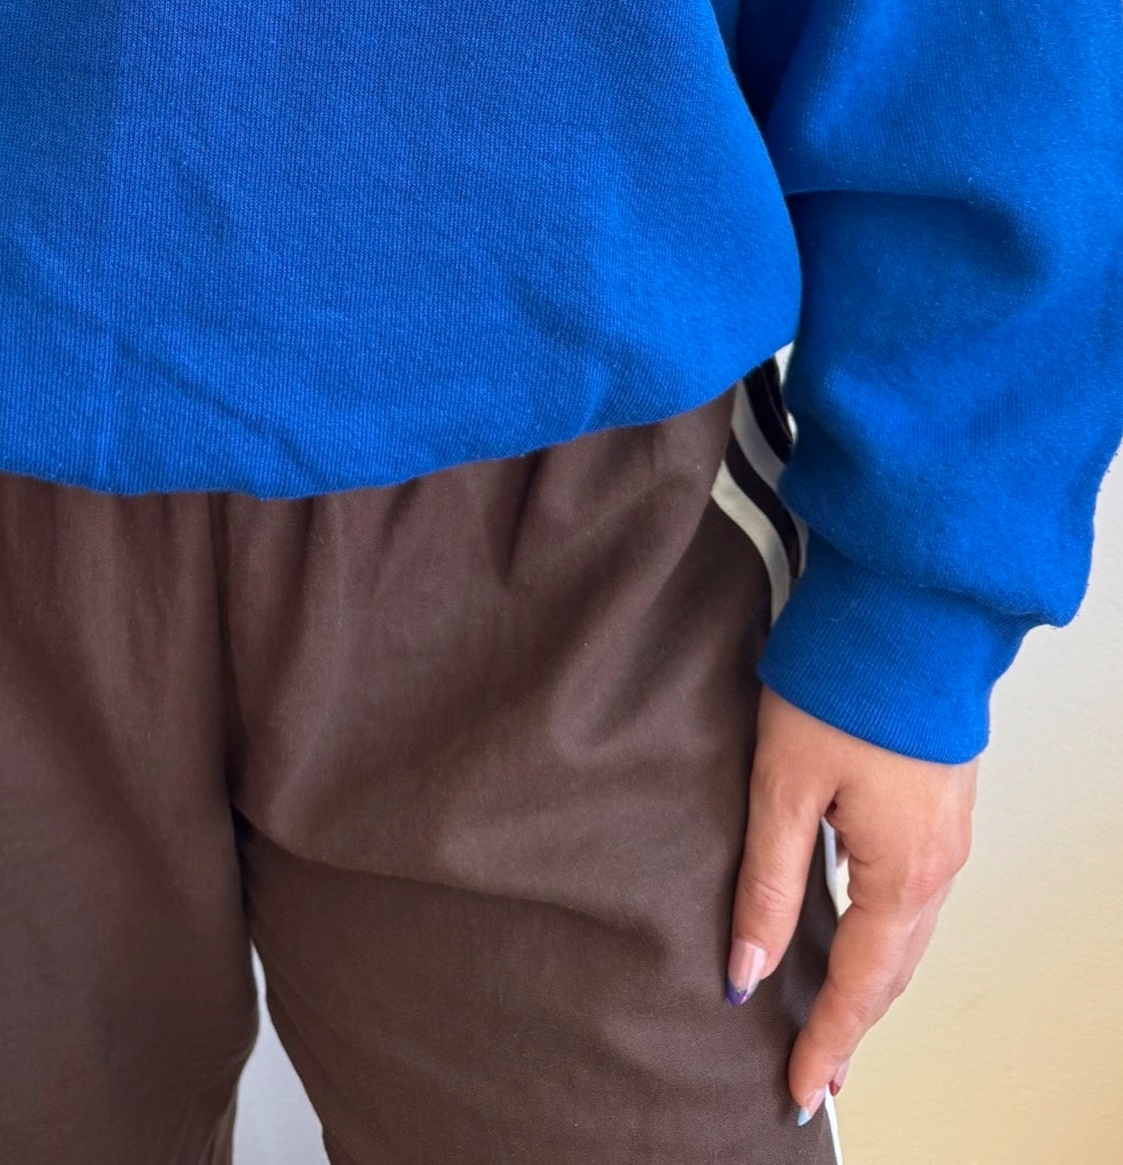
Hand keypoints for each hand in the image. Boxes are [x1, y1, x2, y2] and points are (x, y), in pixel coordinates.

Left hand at [729, 686, 976, 1121]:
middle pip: (893, 971)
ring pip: (910, 936)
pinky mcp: (943, 805)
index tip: (801, 1088)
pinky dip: (889, 936)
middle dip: (854, 1024)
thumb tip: (748, 969)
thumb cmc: (844, 684)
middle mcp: (938, 865)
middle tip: (817, 1070)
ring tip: (836, 1021)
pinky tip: (864, 937)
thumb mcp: (784, 784)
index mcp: (901, 872)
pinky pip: (919, 896)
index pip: (861, 985)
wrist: (907, 609)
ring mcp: (949, 835)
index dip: (827, 1039)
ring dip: (874, 984)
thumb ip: (769, 882)